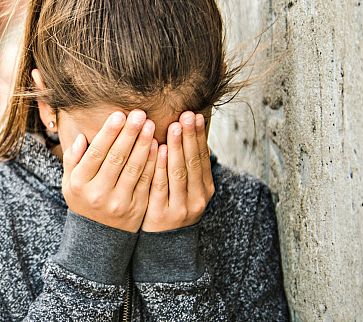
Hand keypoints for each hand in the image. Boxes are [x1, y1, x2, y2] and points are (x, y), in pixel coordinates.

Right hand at [62, 110, 157, 232]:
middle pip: (116, 158)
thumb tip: (81, 137)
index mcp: (79, 184)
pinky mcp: (136, 209)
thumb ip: (72, 159)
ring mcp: (119, 202)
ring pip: (134, 169)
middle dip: (129, 134)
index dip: (109, 133)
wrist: (98, 237)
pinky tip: (157, 146)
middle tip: (139, 114)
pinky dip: (152, 163)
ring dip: (143, 145)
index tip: (119, 115)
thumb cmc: (83, 200)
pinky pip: (146, 181)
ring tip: (150, 125)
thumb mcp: (69, 182)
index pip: (96, 153)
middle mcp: (98, 193)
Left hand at [141, 112, 213, 231]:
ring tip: (175, 126)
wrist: (162, 246)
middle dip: (190, 137)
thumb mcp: (186, 189)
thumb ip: (187, 166)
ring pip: (179, 173)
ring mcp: (180, 208)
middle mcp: (197, 198)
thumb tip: (191, 134)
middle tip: (186, 115)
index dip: (199, 136)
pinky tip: (157, 150)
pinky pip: (160, 186)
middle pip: (193, 163)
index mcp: (205, 189)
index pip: (202, 158)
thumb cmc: (171, 207)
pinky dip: (160, 166)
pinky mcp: (161, 214)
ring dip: (177, 148)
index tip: (195, 115)